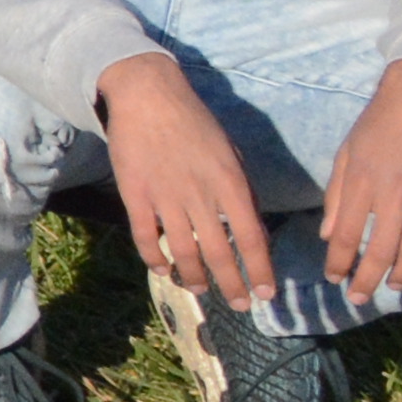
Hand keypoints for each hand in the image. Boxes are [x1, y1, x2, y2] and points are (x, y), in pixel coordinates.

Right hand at [96, 51, 275, 309]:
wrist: (147, 96)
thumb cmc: (196, 123)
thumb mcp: (232, 153)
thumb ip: (243, 192)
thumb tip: (253, 230)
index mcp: (230, 184)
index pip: (252, 238)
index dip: (260, 270)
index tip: (266, 294)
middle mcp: (200, 196)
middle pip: (219, 253)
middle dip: (232, 285)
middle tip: (240, 305)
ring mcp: (165, 197)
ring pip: (183, 252)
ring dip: (194, 278)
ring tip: (201, 290)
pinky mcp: (135, 195)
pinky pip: (145, 238)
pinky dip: (155, 259)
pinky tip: (164, 270)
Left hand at [321, 58, 401, 301]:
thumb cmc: (379, 123)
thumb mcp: (347, 154)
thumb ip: (338, 196)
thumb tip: (329, 235)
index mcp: (360, 184)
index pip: (344, 237)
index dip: (339, 263)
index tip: (335, 279)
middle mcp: (392, 195)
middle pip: (378, 252)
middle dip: (366, 281)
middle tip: (359, 297)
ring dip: (401, 275)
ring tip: (392, 287)